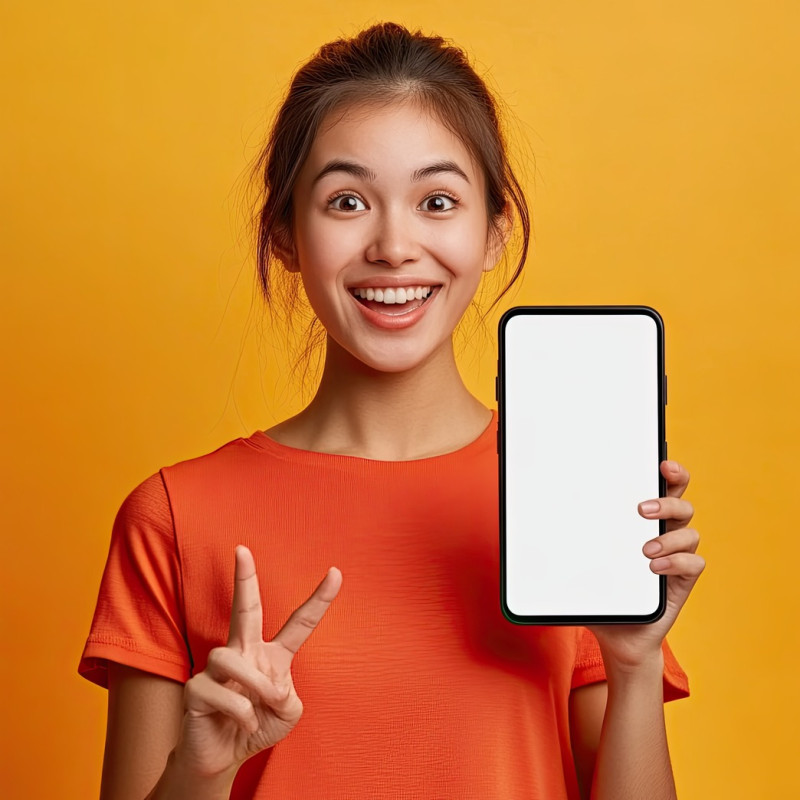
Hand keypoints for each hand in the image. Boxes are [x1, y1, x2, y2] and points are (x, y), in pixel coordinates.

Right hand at [174, 546, 341, 777]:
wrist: (223, 758)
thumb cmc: (258, 725)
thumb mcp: (288, 712)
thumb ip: (288, 695)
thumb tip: (271, 685)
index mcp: (272, 655)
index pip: (300, 623)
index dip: (319, 599)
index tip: (336, 572)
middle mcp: (244, 652)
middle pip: (245, 609)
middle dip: (244, 579)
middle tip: (242, 549)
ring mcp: (217, 668)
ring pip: (232, 658)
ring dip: (254, 687)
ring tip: (258, 710)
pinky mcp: (195, 688)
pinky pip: (220, 691)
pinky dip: (240, 712)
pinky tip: (244, 724)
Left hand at [587, 460, 704, 669]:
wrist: (615, 634)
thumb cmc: (599, 589)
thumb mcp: (579, 558)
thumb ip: (566, 537)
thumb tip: (529, 519)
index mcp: (642, 519)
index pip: (663, 484)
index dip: (669, 470)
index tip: (661, 462)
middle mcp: (664, 531)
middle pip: (682, 500)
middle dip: (668, 498)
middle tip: (641, 508)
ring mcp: (677, 555)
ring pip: (689, 529)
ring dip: (667, 535)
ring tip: (643, 551)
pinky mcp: (684, 580)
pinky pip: (694, 562)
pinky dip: (676, 561)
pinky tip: (655, 568)